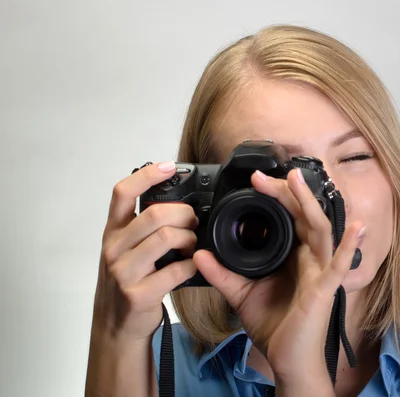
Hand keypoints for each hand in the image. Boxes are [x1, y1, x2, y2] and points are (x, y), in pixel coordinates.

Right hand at [91, 161, 198, 341]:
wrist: (116, 326)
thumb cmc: (128, 281)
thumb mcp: (127, 249)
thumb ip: (143, 226)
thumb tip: (179, 202)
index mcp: (113, 231)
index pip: (122, 193)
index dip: (146, 175)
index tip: (169, 166)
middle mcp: (114, 247)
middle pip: (154, 214)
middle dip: (184, 214)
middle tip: (194, 222)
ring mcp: (124, 271)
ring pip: (166, 237)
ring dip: (189, 238)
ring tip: (193, 245)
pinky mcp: (138, 293)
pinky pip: (175, 270)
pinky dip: (191, 265)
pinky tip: (193, 265)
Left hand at [193, 168, 364, 385]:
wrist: (288, 361)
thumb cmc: (275, 328)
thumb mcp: (242, 295)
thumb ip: (222, 274)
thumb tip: (198, 254)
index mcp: (294, 257)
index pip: (289, 218)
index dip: (276, 197)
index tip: (254, 181)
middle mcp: (310, 259)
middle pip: (303, 217)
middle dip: (286, 193)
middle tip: (263, 176)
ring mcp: (320, 272)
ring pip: (320, 230)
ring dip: (309, 204)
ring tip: (298, 180)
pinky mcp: (325, 289)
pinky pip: (340, 265)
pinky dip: (349, 246)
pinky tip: (357, 227)